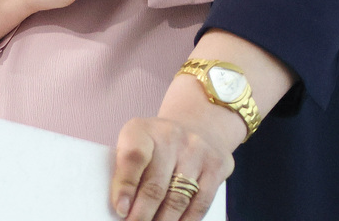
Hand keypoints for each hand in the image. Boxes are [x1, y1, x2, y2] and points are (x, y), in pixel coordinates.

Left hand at [109, 74, 241, 220]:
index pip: (134, 156)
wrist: (198, 127)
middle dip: (142, 216)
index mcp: (143, 130)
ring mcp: (197, 150)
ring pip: (178, 198)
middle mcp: (172, 136)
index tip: (121, 210)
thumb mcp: (134, 147)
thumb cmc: (157, 146)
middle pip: (156, 185)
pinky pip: (201, 203)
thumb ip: (124, 173)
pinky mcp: (217, 165)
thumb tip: (122, 209)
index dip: (125, 186)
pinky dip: (186, 220)